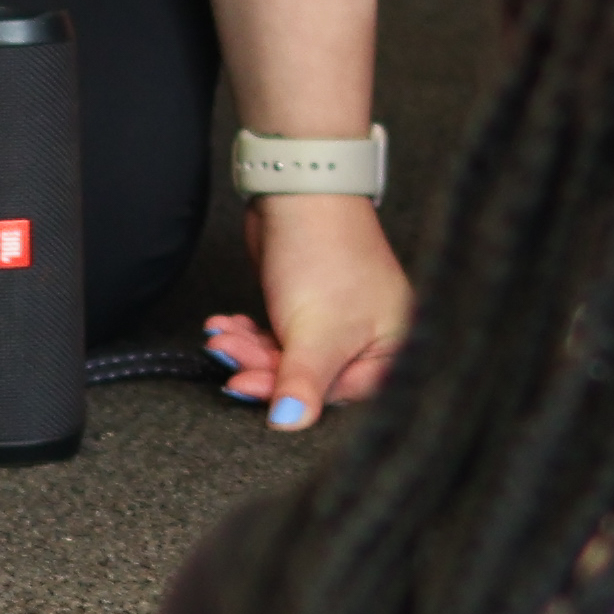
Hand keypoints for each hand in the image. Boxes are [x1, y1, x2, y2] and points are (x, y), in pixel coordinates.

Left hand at [206, 193, 411, 429]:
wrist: (299, 190)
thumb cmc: (325, 255)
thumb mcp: (315, 332)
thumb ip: (303, 384)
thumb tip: (289, 424)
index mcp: (392, 348)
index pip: (341, 395)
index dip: (292, 394)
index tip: (248, 385)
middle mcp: (370, 340)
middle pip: (309, 378)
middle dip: (261, 367)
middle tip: (227, 356)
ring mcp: (338, 323)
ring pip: (287, 358)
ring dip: (248, 350)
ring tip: (221, 335)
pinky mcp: (308, 308)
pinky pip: (276, 337)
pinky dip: (249, 334)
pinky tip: (226, 325)